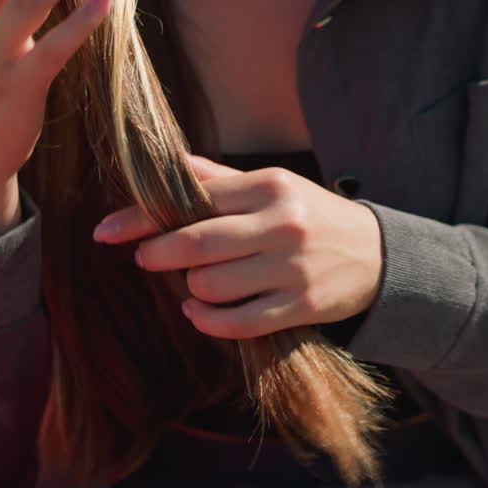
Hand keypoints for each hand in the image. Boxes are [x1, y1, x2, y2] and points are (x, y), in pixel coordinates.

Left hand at [93, 156, 383, 338]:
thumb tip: (163, 165)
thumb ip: (218, 179)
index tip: (107, 231)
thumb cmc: (313, 217)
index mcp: (270, 186)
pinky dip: (208, 320)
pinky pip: (238, 322)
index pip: (192, 199)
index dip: (142, 217)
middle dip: (158, 254)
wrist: (380, 256)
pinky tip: (199, 312)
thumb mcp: (274, 187)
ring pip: (213, 286)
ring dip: (190, 289)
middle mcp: (283, 224)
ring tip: (191, 285)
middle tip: (144, 259)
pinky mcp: (303, 306)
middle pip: (197, 244)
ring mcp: (293, 267)